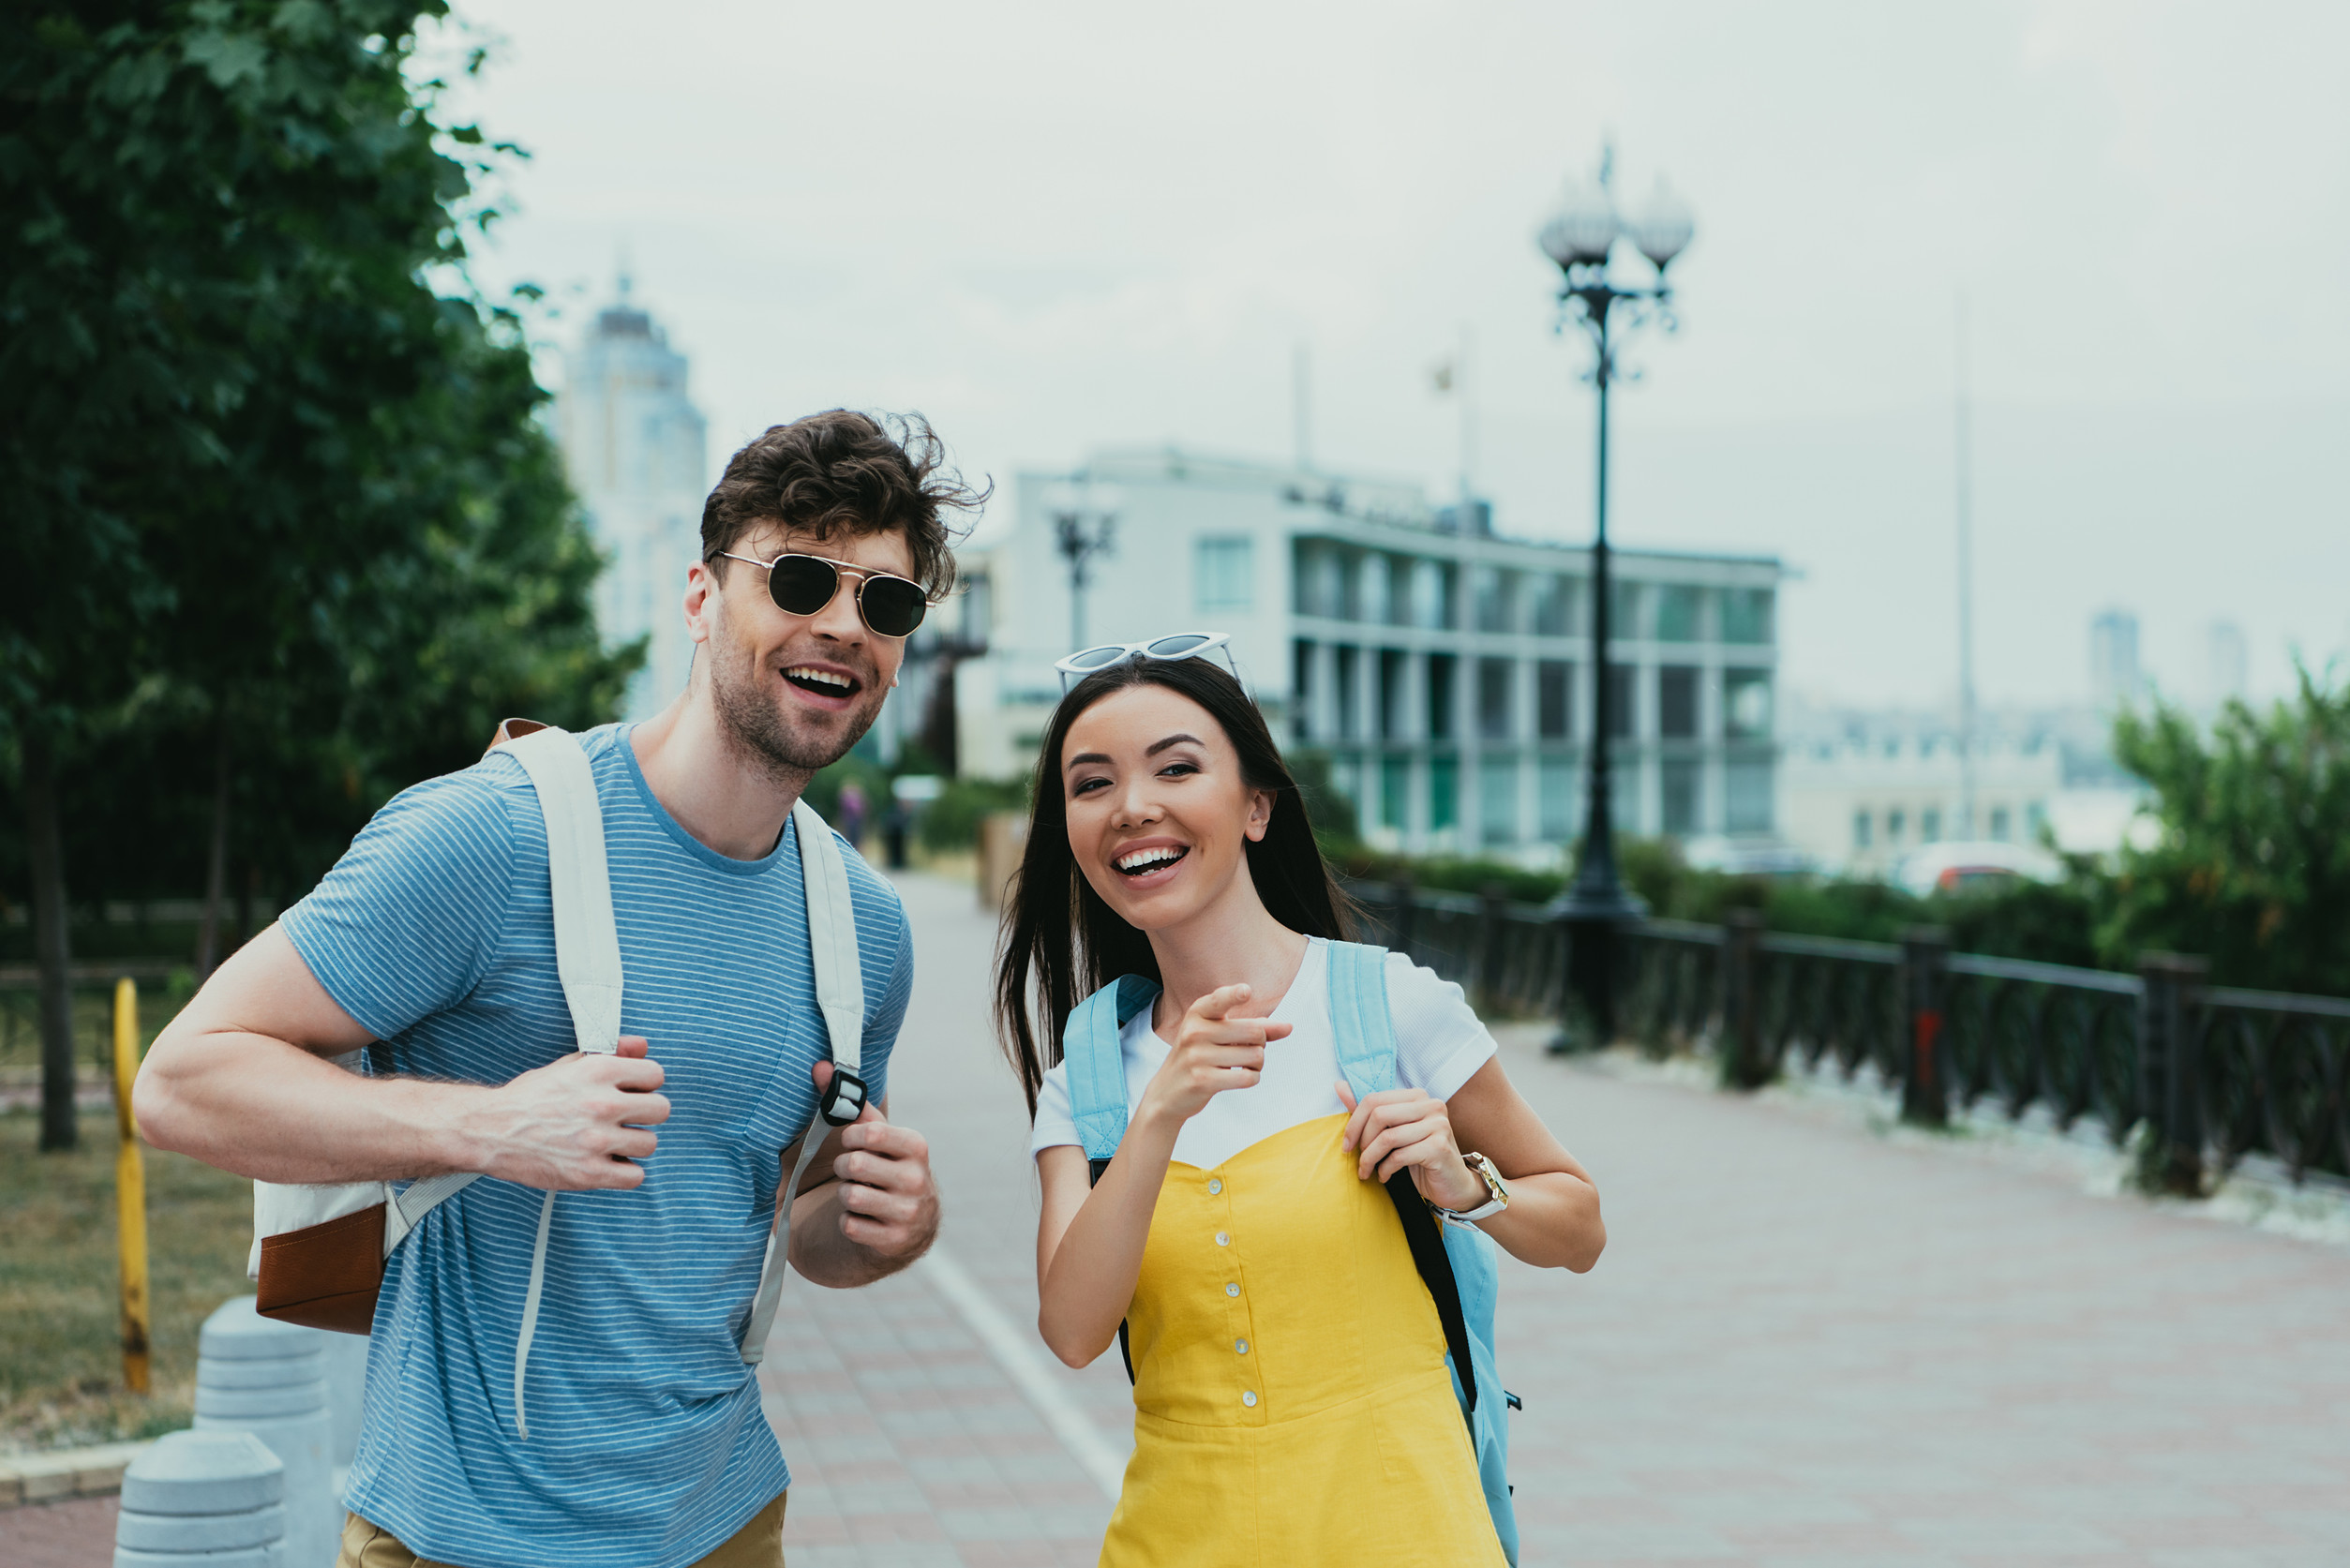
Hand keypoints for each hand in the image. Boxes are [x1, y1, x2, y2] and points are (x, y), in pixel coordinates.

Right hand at [475, 1035, 668, 1190]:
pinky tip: (608, 1162)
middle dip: (645, 1114)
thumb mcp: (569, 1065)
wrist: (491, 1131)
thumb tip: (642, 1046)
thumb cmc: (530, 1097)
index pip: (656, 1075)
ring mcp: (597, 1140)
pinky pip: (635, 1176)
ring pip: (650, 1143)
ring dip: (633, 1144)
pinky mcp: (589, 1173)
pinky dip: (624, 1172)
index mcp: (598, 1071)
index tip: (631, 1092)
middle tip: (625, 1118)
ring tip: (611, 1141)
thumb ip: (611, 1053)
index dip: (644, 1084)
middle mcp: (602, 1103)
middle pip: (661, 1110)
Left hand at [813, 1061, 938, 1261]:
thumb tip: (820, 1067)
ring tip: (858, 1193)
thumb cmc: (886, 1166)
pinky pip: (850, 1226)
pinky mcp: (894, 1241)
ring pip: (851, 1196)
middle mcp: (917, 1179)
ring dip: (846, 1195)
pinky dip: (848, 1221)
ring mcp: (908, 1212)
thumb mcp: (879, 1137)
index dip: (850, 1137)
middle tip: (853, 1171)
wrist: (912, 1223)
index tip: (852, 1142)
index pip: (871, 1133)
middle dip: (845, 1167)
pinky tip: (862, 1217)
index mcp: (915, 1146)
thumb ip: (851, 1103)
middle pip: (854, 1165)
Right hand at [1137, 984, 1293, 1128]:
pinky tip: (1239, 1078)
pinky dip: (1251, 1078)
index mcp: (1198, 1013)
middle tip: (1246, 1051)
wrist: (1167, 1092)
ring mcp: (1197, 1056)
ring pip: (1255, 1056)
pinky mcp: (1203, 1080)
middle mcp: (1195, 1031)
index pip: (1219, 999)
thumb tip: (1289, 1027)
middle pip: (1254, 1032)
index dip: (1234, 995)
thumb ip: (1253, 1028)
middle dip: (1260, 1044)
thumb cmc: (1200, 1057)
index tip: (1246, 991)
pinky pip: (1247, 1077)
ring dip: (1257, 1065)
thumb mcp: (1219, 1035)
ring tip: (1241, 1066)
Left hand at [1335, 1080, 1486, 1211]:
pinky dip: (1385, 1169)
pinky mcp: (1439, 1148)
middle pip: (1379, 1115)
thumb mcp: (1393, 1132)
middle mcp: (1431, 1105)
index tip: (1346, 1145)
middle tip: (1358, 1160)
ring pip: (1387, 1138)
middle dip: (1361, 1141)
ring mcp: (1438, 1125)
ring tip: (1366, 1172)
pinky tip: (1384, 1176)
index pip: (1374, 1099)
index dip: (1354, 1123)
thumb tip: (1340, 1086)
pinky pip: (1399, 1156)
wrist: (1453, 1185)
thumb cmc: (1420, 1156)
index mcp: (1418, 1096)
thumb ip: (1369, 1110)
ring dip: (1370, 1159)